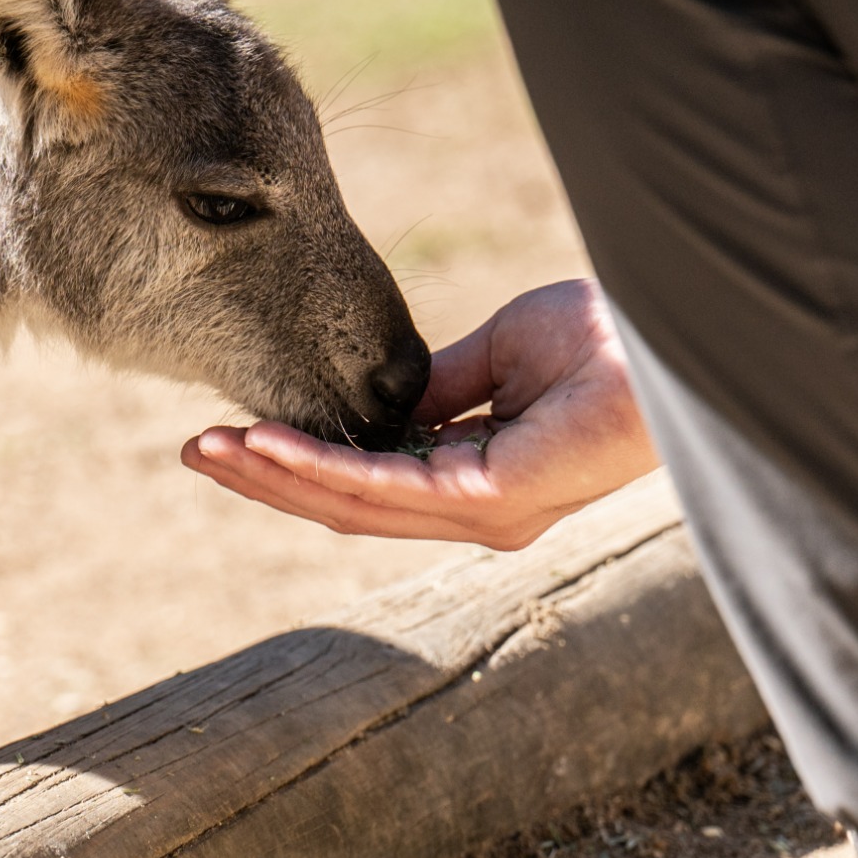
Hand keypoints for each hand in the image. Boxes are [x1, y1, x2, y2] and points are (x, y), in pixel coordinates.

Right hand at [181, 279, 660, 550]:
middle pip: (343, 504)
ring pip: (351, 504)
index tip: (237, 433)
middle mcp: (472, 511)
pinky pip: (382, 487)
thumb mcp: (499, 351)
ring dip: (272, 476)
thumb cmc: (602, 343)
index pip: (364, 482)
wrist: (663, 346)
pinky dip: (317, 466)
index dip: (296, 460)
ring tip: (209, 449)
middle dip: (264, 478)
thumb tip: (382, 397)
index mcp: (473, 479)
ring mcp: (479, 513)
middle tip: (195, 452)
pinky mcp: (488, 501)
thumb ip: (439, 383)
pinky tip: (265, 444)